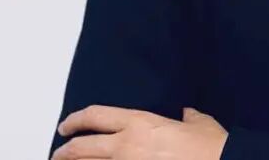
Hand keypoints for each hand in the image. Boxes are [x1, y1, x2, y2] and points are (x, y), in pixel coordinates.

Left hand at [52, 104, 227, 159]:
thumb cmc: (210, 146)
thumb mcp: (200, 123)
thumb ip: (188, 117)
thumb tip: (186, 114)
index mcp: (140, 123)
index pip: (96, 116)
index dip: (76, 120)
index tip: (66, 126)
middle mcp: (126, 146)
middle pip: (82, 147)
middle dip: (65, 152)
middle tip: (58, 154)